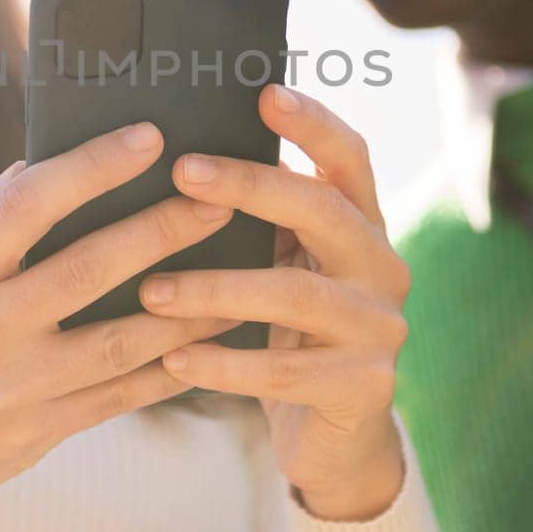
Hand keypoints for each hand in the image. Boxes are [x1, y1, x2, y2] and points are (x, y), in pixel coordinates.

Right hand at [0, 122, 239, 531]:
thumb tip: (30, 165)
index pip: (25, 206)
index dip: (92, 167)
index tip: (149, 138)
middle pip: (88, 270)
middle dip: (162, 228)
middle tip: (219, 196)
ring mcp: (14, 388)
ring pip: (121, 340)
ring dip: (189, 303)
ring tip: (241, 268)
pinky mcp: (41, 431)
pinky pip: (121, 395)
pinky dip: (172, 366)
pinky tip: (213, 338)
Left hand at [137, 84, 411, 520]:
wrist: (336, 437)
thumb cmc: (290, 332)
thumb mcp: (284, 266)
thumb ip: (260, 218)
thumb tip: (178, 155)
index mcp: (363, 226)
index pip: (351, 158)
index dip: (314, 123)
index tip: (264, 94)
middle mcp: (383, 268)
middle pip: (323, 210)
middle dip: (250, 186)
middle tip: (182, 172)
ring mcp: (379, 329)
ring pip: (297, 293)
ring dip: (216, 288)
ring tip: (149, 290)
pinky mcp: (364, 388)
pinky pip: (286, 372)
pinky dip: (225, 365)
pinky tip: (173, 359)